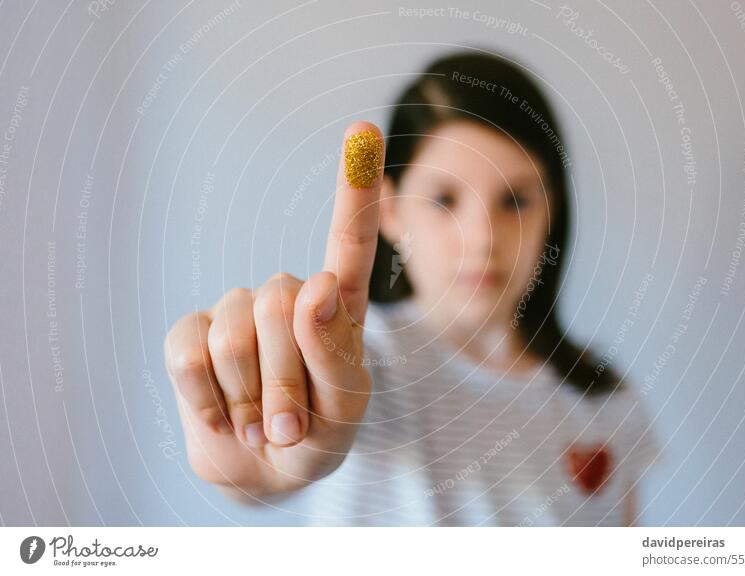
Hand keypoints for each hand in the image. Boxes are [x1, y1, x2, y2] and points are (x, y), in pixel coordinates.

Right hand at [163, 121, 384, 498]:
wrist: (261, 472)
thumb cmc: (316, 436)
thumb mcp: (343, 408)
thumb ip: (334, 353)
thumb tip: (314, 284)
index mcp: (338, 308)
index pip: (348, 243)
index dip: (354, 190)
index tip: (363, 130)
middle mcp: (286, 297)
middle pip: (280, 302)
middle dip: (286, 381)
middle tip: (291, 424)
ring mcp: (236, 311)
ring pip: (235, 333)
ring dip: (252, 400)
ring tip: (262, 423)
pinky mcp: (191, 333)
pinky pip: (188, 356)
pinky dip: (209, 402)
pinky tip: (223, 415)